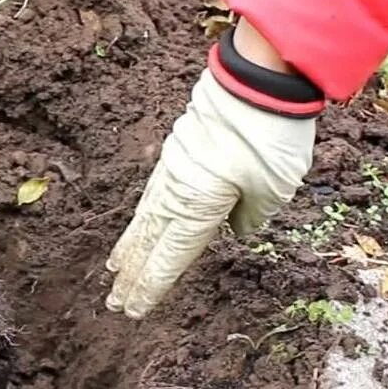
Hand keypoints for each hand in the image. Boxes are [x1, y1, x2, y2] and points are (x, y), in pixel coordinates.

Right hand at [105, 59, 317, 318]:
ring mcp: (171, 171)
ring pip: (145, 218)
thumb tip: (234, 229)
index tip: (133, 310)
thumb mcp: (274, 189)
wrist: (257, 78)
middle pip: (148, 242)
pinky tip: (140, 221)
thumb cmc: (269, 138)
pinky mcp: (175, 152)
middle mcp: (176, 192)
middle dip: (131, 275)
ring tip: (113, 268)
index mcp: (198, 207)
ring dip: (129, 247)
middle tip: (114, 302)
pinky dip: (140, 216)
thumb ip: (251, 217)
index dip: (150, 287)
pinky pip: (151, 195)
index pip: (168, 258)